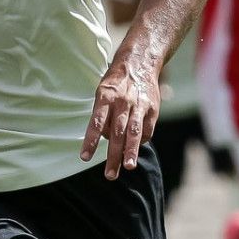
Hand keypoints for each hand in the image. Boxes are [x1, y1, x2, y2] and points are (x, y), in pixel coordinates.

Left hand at [82, 51, 159, 179]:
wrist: (140, 62)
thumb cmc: (116, 82)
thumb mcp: (102, 92)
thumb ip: (103, 115)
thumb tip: (104, 139)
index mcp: (105, 96)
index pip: (96, 122)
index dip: (90, 141)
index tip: (85, 158)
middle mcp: (122, 101)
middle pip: (116, 132)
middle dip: (114, 155)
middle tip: (110, 175)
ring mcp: (139, 105)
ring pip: (134, 132)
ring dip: (131, 151)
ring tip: (129, 167)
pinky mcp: (152, 109)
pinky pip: (146, 130)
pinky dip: (140, 142)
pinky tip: (134, 150)